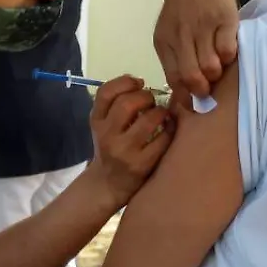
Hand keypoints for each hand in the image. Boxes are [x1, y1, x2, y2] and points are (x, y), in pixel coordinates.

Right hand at [86, 75, 174, 205]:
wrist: (107, 184)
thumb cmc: (110, 148)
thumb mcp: (104, 125)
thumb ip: (116, 104)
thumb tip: (141, 83)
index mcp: (97, 121)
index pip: (106, 92)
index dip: (125, 81)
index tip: (138, 83)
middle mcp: (107, 135)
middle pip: (127, 104)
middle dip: (146, 96)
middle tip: (152, 101)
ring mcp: (124, 151)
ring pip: (149, 120)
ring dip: (161, 112)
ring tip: (163, 115)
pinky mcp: (141, 165)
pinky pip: (162, 140)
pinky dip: (170, 130)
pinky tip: (169, 129)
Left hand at [154, 0, 238, 100]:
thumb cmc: (182, 3)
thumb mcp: (169, 29)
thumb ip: (174, 56)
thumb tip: (185, 91)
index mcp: (164, 41)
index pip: (173, 79)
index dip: (185, 95)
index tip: (194, 100)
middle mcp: (181, 36)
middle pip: (192, 77)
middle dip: (202, 90)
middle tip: (210, 89)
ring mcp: (203, 27)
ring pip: (211, 67)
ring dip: (217, 72)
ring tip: (219, 64)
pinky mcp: (224, 19)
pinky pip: (229, 51)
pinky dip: (230, 55)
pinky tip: (227, 45)